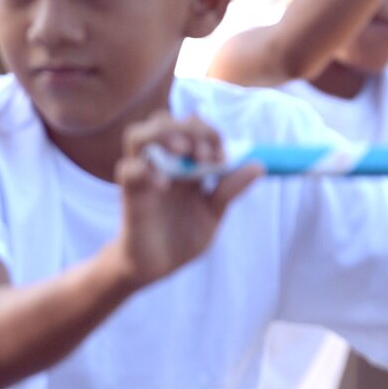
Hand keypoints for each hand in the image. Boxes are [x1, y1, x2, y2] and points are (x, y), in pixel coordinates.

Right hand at [113, 113, 262, 286]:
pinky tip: (164, 185)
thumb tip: (259, 166)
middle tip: (205, 155)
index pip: (191, 127)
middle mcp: (162, 164)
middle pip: (163, 121)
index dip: (209, 133)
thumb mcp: (213, 214)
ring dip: (162, 136)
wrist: (159, 268)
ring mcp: (144, 176)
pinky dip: (145, 171)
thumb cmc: (183, 238)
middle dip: (188, 129)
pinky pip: (128, 170)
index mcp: (184, 164)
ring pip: (138, 135)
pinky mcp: (130, 195)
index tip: (223, 156)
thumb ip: (230, 190)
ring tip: (183, 152)